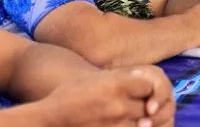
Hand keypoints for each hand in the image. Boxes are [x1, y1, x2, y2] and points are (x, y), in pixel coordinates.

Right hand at [39, 67, 174, 126]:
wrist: (51, 118)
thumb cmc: (71, 94)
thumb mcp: (96, 78)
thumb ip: (121, 79)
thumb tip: (144, 82)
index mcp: (116, 85)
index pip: (148, 86)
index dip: (142, 88)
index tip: (137, 91)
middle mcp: (118, 105)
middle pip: (147, 106)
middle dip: (141, 106)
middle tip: (130, 106)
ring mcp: (116, 125)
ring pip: (142, 123)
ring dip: (136, 120)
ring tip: (123, 116)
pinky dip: (127, 126)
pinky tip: (116, 122)